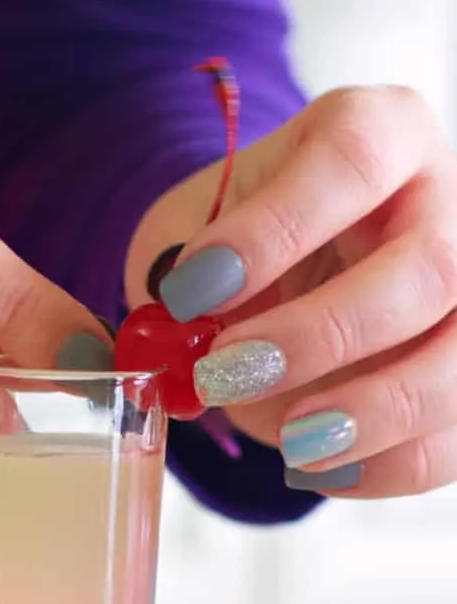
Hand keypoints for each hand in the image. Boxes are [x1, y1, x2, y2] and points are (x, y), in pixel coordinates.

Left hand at [125, 85, 456, 497]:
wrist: (276, 273)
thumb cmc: (235, 246)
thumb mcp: (193, 233)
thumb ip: (183, 276)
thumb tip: (175, 349)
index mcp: (376, 134)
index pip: (352, 159)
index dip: (274, 230)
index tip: (191, 290)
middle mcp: (444, 202)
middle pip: (429, 267)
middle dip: (320, 335)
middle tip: (224, 375)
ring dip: (374, 412)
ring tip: (289, 443)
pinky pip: (456, 431)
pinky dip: (389, 464)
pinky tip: (319, 470)